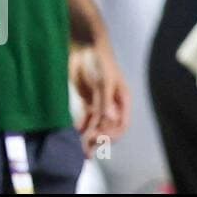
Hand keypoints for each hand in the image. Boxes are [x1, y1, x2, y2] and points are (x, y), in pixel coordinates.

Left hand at [70, 42, 130, 156]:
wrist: (84, 46)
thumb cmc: (99, 60)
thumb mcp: (104, 80)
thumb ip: (105, 100)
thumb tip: (109, 119)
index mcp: (122, 99)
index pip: (121, 124)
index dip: (110, 135)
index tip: (95, 138)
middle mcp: (113, 103)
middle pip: (108, 128)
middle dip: (98, 140)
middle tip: (85, 151)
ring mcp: (100, 102)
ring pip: (97, 125)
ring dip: (89, 137)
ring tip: (78, 148)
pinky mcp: (88, 100)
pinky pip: (87, 118)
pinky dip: (81, 127)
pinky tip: (74, 133)